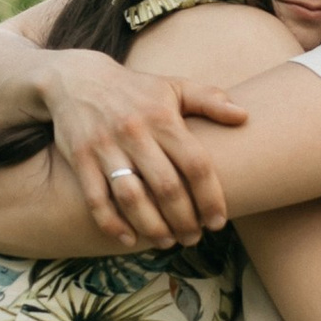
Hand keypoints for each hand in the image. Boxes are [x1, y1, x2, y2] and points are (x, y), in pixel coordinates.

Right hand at [39, 48, 249, 247]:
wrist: (75, 79)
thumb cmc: (135, 90)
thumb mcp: (173, 87)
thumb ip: (209, 99)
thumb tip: (244, 116)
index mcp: (162, 117)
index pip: (195, 164)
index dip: (210, 197)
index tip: (219, 221)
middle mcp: (134, 132)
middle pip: (166, 186)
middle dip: (184, 220)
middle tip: (194, 238)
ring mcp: (105, 147)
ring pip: (131, 197)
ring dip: (152, 227)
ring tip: (167, 242)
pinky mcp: (80, 159)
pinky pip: (96, 199)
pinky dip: (112, 223)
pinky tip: (129, 239)